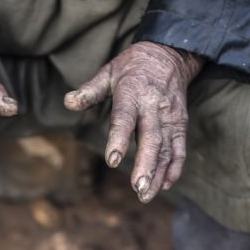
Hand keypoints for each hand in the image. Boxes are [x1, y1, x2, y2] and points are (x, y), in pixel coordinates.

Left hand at [64, 42, 202, 201]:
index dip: (119, 139)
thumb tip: (68, 102)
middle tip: (138, 188)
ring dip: (159, 173)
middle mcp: (154, 106)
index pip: (125, 118)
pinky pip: (180, 147)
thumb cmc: (132, 67)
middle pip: (151, 138)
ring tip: (147, 195)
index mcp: (132, 93)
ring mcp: (170, 116)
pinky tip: (165, 185)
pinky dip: (175, 167)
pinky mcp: (181, 123)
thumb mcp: (109, 72)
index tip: (113, 161)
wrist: (170, 54)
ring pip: (166, 148)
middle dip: (146, 165)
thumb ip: (90, 90)